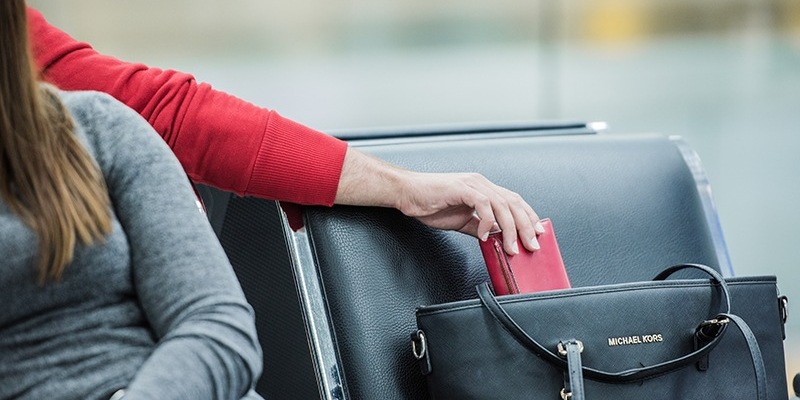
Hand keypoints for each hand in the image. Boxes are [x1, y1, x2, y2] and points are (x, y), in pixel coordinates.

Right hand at [394, 170, 544, 254]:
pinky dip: (487, 222)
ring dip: (510, 228)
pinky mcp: (461, 188)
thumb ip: (479, 226)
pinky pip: (483, 205)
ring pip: (502, 205)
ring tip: (511, 247)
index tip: (538, 234)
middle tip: (532, 245)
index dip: (529, 217)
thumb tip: (495, 239)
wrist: (407, 193)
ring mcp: (472, 184)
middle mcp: (481, 184)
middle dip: (526, 226)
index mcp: (483, 189)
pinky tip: (484, 235)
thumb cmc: (430, 203)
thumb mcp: (461, 219)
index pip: (514, 201)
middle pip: (514, 203)